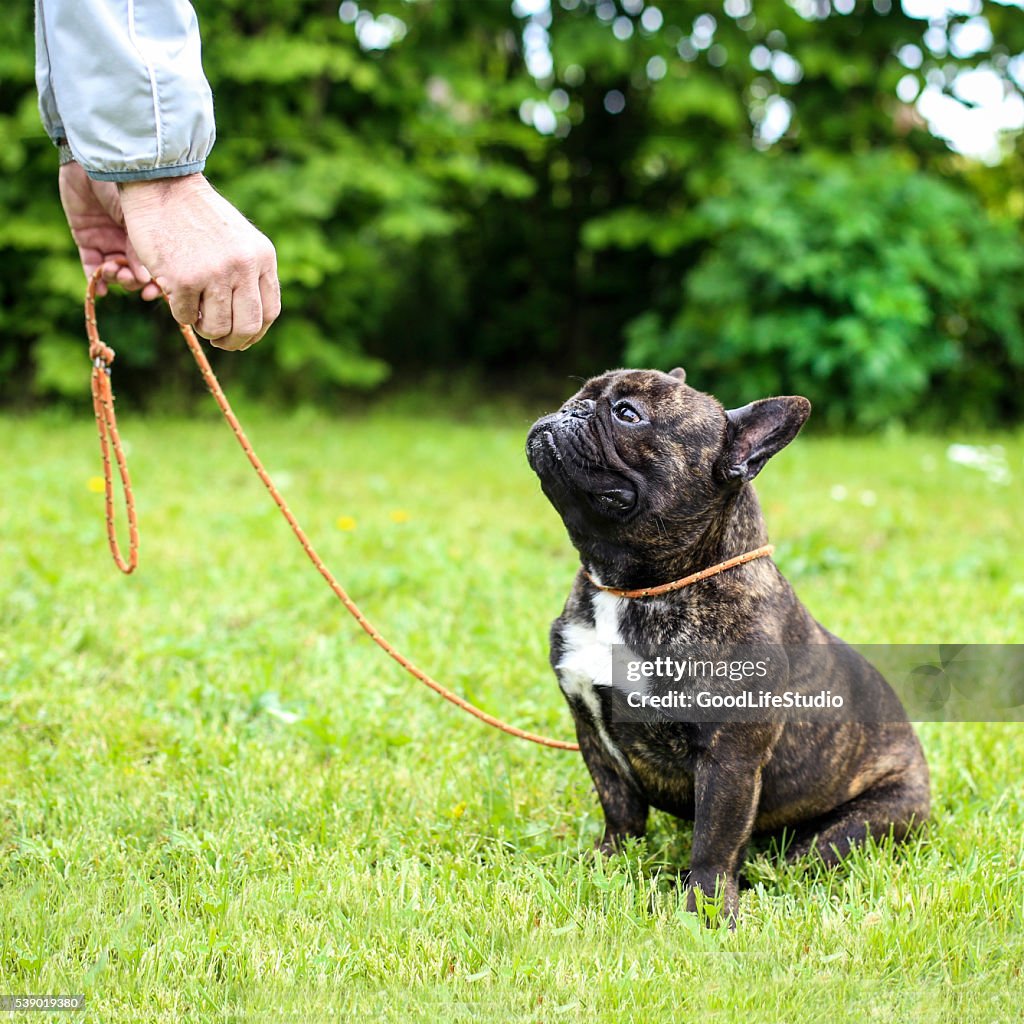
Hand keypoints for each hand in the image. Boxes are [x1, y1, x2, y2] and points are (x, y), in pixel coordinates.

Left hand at [58, 161, 160, 300]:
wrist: (94, 161)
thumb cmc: (125, 184)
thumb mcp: (138, 219)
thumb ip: (140, 249)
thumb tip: (147, 280)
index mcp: (148, 235)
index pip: (154, 267)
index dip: (154, 284)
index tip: (153, 293)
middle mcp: (130, 240)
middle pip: (134, 273)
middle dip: (132, 281)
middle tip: (128, 279)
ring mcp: (108, 239)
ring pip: (114, 272)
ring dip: (114, 278)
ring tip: (112, 270)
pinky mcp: (86, 237)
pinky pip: (91, 264)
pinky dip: (95, 279)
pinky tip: (100, 289)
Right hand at [117, 173, 280, 350]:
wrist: (164, 184)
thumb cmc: (199, 216)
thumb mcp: (239, 240)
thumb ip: (249, 274)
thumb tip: (248, 325)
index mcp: (262, 258)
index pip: (270, 312)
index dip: (255, 333)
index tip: (241, 338)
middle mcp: (243, 267)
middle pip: (248, 327)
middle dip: (233, 342)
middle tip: (219, 341)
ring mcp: (215, 273)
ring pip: (217, 327)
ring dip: (205, 329)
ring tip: (196, 314)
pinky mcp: (184, 278)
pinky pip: (185, 316)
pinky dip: (181, 313)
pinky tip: (176, 295)